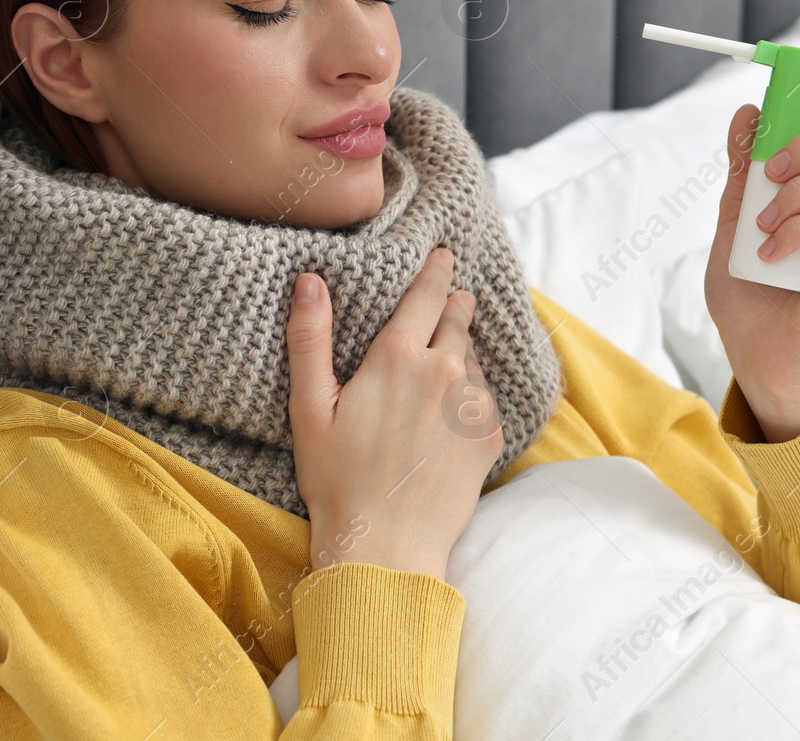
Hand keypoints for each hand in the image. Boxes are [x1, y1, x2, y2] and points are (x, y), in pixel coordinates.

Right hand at [286, 246, 502, 581]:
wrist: (387, 545)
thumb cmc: (337, 479)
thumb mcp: (309, 407)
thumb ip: (310, 339)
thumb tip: (309, 281)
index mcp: (399, 357)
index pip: (426, 294)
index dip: (435, 270)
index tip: (444, 253)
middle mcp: (445, 371)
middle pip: (457, 320)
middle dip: (455, 303)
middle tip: (455, 293)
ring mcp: (473, 405)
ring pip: (472, 360)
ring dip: (461, 350)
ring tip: (447, 356)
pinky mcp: (490, 437)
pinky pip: (484, 399)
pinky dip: (471, 393)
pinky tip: (451, 409)